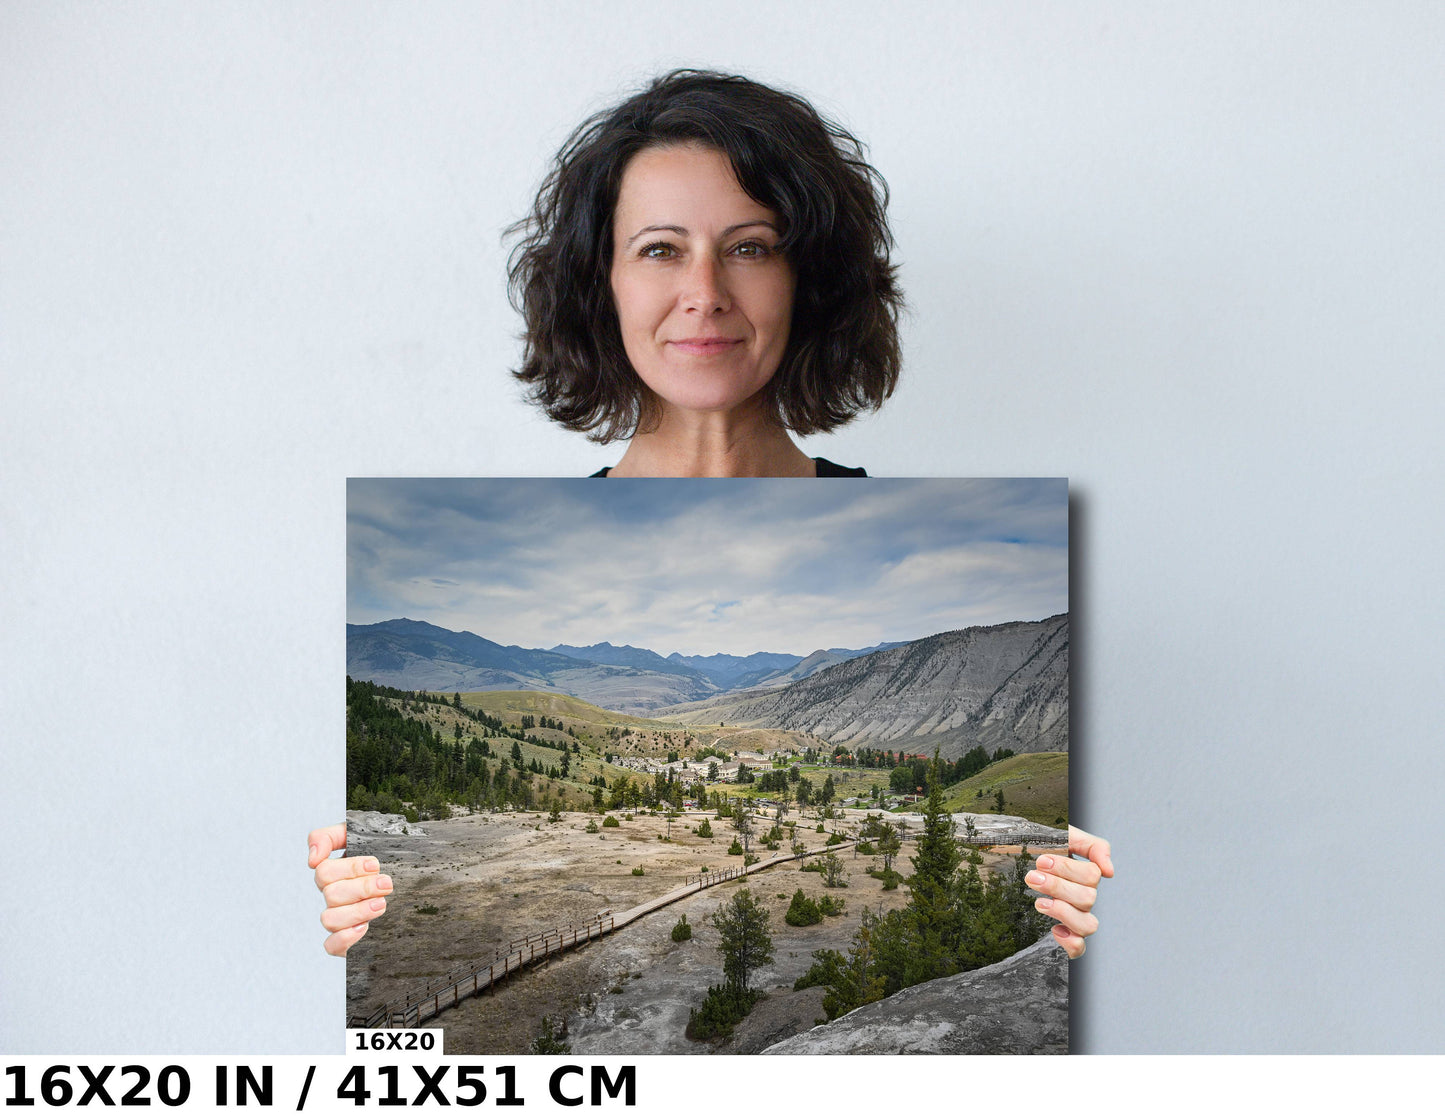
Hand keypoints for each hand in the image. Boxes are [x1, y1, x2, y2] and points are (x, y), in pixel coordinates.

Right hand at [308, 822, 392, 956]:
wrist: (416, 885)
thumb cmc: (387, 857)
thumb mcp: (361, 837)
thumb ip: (330, 837)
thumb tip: (312, 858)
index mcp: (335, 874)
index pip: (324, 872)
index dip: (349, 868)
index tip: (375, 865)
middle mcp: (335, 897)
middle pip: (331, 894)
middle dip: (362, 888)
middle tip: (386, 884)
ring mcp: (340, 919)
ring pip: (329, 919)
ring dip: (357, 911)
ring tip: (381, 904)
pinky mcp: (347, 941)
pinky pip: (331, 946)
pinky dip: (345, 938)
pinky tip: (364, 927)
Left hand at [1026, 825, 1113, 958]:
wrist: (1019, 855)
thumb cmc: (1044, 847)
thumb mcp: (1067, 835)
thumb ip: (1093, 846)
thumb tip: (1109, 872)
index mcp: (1086, 875)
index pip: (1091, 876)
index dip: (1067, 869)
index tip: (1041, 861)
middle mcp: (1084, 897)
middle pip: (1087, 899)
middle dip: (1057, 887)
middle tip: (1032, 877)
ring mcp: (1076, 916)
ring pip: (1088, 925)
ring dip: (1063, 913)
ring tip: (1039, 902)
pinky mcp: (1065, 934)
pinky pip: (1079, 948)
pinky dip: (1071, 943)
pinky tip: (1055, 929)